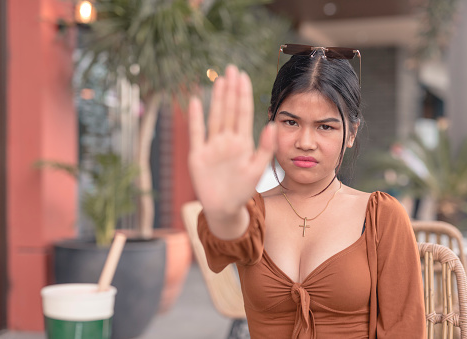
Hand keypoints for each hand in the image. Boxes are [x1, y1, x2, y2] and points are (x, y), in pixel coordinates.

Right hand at [188, 65, 276, 219]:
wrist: (224, 209)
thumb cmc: (242, 190)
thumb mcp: (257, 169)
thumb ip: (265, 148)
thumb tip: (272, 123)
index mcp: (242, 142)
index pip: (243, 113)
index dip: (243, 94)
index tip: (243, 76)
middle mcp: (227, 140)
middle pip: (228, 110)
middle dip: (230, 90)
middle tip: (232, 69)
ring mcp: (212, 146)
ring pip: (214, 117)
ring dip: (216, 99)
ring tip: (219, 80)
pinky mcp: (198, 155)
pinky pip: (196, 133)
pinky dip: (195, 119)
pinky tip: (194, 102)